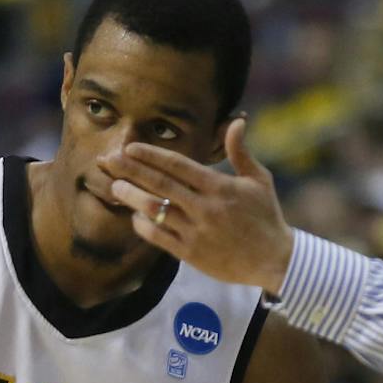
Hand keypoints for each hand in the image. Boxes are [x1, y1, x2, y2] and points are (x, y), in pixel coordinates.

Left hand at [96, 118, 293, 291]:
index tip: (130, 147)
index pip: (178, 166)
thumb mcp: (259, 180)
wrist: (274, 260)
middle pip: (160, 185)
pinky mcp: (191, 254)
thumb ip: (241, 152)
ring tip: (115, 187)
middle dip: (131, 170)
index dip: (151, 155)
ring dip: (132, 197)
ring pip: (155, 211)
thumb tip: (237, 122)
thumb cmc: (266, 216)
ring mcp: (196, 232)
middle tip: (108, 160)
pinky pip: (159, 237)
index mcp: (219, 187)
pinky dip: (144, 225)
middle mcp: (205, 208)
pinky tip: (135, 216)